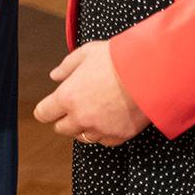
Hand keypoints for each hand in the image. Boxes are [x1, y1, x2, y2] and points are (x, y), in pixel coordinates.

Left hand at [33, 40, 150, 145]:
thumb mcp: (85, 54)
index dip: (44, 110)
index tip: (48, 108)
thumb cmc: (118, 60)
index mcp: (67, 97)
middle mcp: (82, 117)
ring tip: (91, 113)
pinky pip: (104, 141)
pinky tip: (107, 120)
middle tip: (71, 108)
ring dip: (82, 127)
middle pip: (61, 128)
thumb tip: (55, 75)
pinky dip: (103, 133)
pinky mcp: (120, 136)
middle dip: (63, 119)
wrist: (150, 74)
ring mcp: (101, 129)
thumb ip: (66, 67)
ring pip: (83, 137)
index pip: (44, 113)